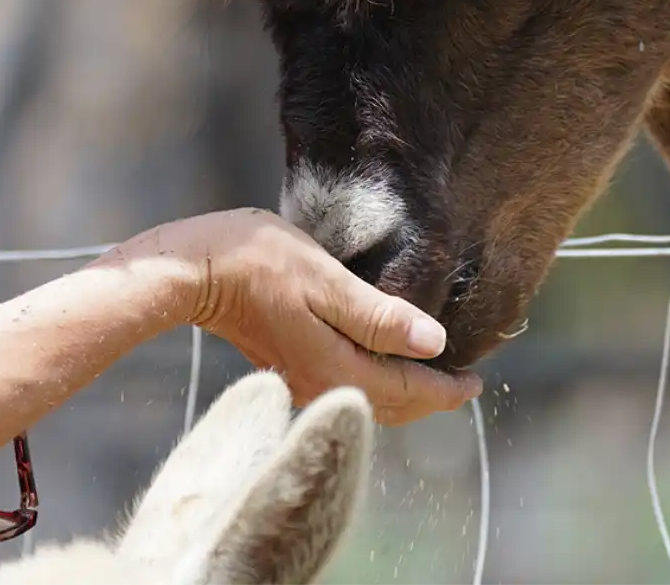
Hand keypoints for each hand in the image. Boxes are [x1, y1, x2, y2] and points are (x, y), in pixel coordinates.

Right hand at [120, 209, 482, 425]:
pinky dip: (374, 378)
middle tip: (462, 375)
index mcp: (339, 370)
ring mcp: (302, 379)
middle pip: (392, 405)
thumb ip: (380, 315)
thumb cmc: (257, 264)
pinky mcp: (288, 365)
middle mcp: (323, 385)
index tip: (478, 378)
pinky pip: (346, 385)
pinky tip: (380, 354)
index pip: (411, 392)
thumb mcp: (327, 281)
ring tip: (428, 365)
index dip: (449, 388)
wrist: (192, 271)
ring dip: (403, 387)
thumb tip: (434, 344)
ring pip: (369, 398)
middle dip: (430, 394)